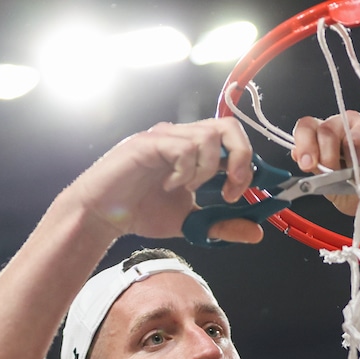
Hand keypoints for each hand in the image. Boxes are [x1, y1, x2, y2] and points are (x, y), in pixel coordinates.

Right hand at [66, 118, 264, 243]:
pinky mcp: (148, 142)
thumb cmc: (141, 212)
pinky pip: (183, 147)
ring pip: (208, 137)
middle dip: (240, 158)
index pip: (234, 140)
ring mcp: (165, 136)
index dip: (248, 165)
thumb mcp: (191, 223)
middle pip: (229, 126)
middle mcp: (182, 136)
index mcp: (195, 150)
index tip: (239, 194)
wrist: (103, 216)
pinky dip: (184, 171)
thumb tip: (256, 232)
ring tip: (188, 188)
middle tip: (231, 188)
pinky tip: (169, 185)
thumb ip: (222, 225)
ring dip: (206, 170)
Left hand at [291, 111, 359, 218]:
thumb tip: (298, 155)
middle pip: (329, 129)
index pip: (308, 126)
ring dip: (357, 165)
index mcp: (327, 136)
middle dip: (329, 157)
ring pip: (356, 138)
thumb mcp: (333, 190)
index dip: (305, 143)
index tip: (308, 164)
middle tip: (336, 176)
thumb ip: (317, 172)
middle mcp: (346, 125)